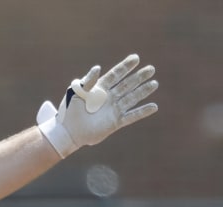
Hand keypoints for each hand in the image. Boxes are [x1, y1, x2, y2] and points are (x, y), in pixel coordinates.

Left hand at [37, 54, 158, 157]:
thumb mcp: (76, 93)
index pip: (115, 75)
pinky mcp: (115, 122)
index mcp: (99, 88)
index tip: (136, 58)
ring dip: (143, 91)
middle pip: (126, 85)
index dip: (125, 66)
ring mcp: (113, 110)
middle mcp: (109, 98)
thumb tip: (98, 68)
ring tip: (154, 84)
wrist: (67, 131)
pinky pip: (131, 116)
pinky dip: (142, 112)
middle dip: (138, 77)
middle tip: (151, 69)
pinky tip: (154, 107)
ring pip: (131, 98)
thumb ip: (88, 81)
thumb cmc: (69, 111)